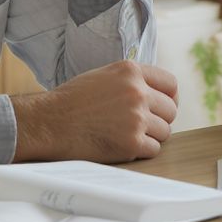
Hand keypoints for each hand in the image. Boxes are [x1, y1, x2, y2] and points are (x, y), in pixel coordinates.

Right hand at [11, 61, 178, 161]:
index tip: (163, 106)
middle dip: (160, 119)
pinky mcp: (132, 142)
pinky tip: (124, 146)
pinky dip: (142, 151)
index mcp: (131, 70)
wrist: (50, 122)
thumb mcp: (104, 75)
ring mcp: (136, 117)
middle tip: (142, 125)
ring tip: (128, 135)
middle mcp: (137, 91)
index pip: (171, 84)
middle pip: (171, 110)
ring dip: (151, 136)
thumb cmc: (73, 100)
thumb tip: (158, 94)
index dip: (170, 97)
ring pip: (165, 131)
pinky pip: (154, 149)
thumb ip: (131, 80)